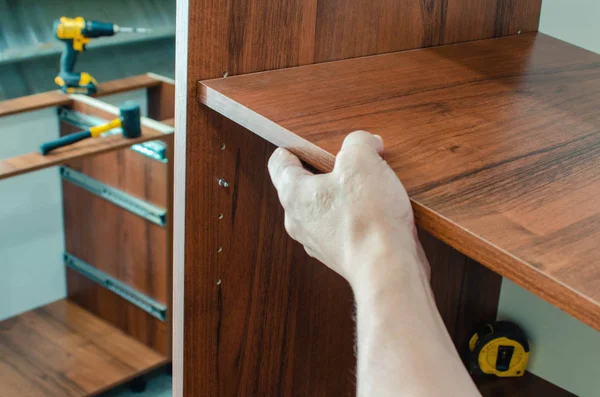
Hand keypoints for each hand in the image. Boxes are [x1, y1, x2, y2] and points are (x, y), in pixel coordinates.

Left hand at [268, 131, 426, 287]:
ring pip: (326, 208)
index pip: (279, 162)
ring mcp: (318, 242)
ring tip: (371, 188)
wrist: (387, 269)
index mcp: (293, 194)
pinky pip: (343, 228)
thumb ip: (359, 142)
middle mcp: (299, 221)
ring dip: (345, 196)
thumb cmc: (368, 218)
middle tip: (352, 164)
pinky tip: (380, 213)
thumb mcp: (362, 161)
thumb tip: (367, 144)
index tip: (311, 144)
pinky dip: (357, 218)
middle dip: (328, 171)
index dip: (295, 147)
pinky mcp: (340, 255)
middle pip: (305, 185)